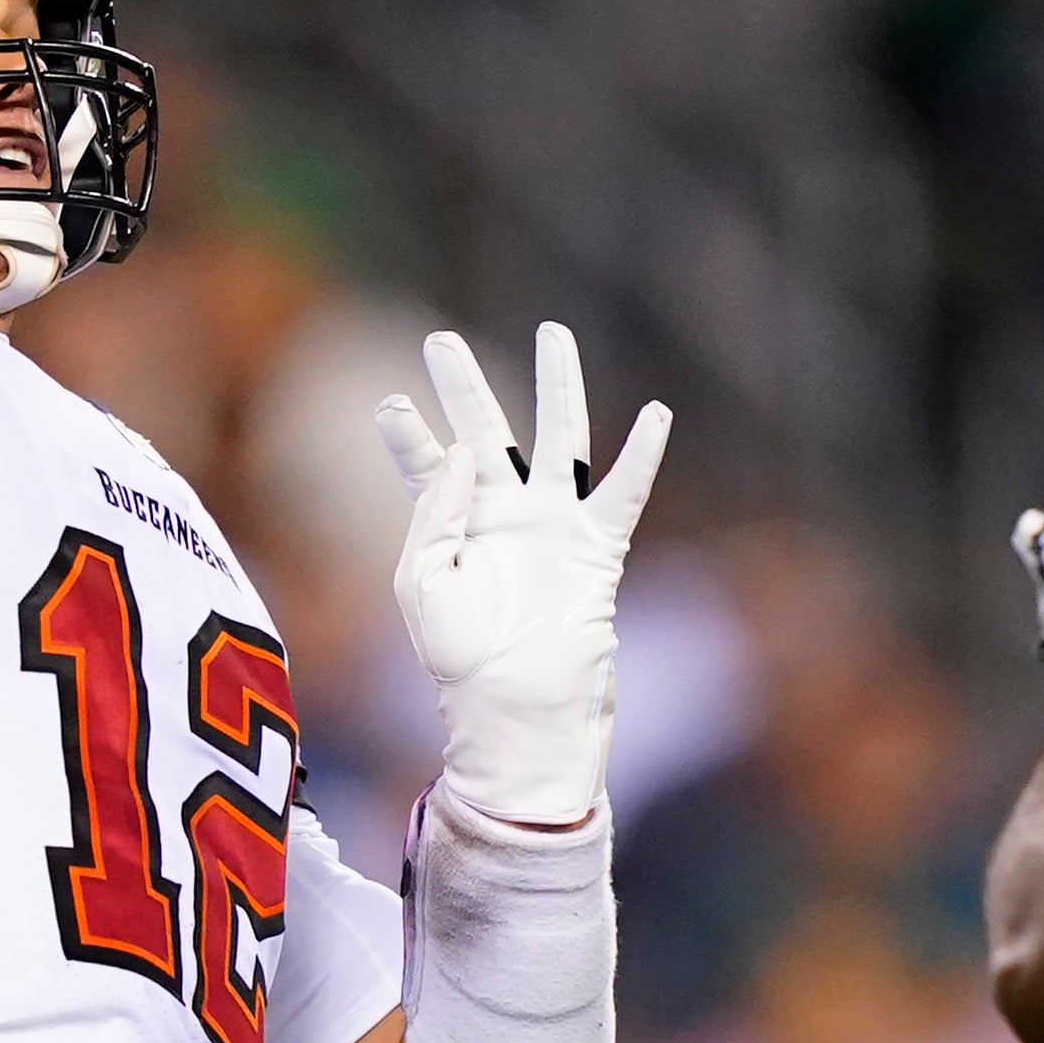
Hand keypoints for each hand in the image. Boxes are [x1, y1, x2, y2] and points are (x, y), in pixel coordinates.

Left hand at [377, 321, 671, 829]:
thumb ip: (435, 512)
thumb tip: (464, 453)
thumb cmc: (460, 659)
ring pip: (557, 438)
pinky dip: (642, 455)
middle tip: (439, 340)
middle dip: (464, 386)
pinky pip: (622, 493)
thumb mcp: (422, 583)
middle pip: (484, 432)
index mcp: (453, 529)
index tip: (388, 402)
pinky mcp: (593, 549)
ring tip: (554, 331)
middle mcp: (502, 517)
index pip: (427, 466)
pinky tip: (655, 413)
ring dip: (558, 385)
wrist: (514, 710)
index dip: (407, 435)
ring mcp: (551, 527)